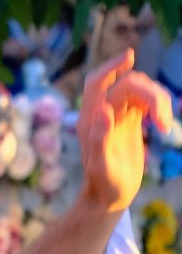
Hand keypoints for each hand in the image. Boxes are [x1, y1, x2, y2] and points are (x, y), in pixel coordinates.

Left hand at [76, 50, 178, 216]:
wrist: (109, 196)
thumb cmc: (103, 184)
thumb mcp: (101, 164)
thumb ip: (100, 138)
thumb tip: (105, 109)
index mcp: (90, 118)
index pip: (97, 83)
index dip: (111, 67)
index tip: (130, 56)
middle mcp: (102, 113)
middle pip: (129, 85)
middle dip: (151, 96)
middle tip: (163, 122)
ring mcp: (118, 115)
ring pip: (142, 92)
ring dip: (159, 102)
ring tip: (164, 127)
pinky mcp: (131, 121)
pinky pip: (147, 102)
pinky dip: (159, 107)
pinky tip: (163, 125)